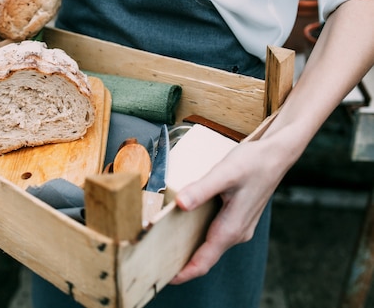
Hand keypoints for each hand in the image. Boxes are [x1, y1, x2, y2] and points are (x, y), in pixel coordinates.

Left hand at [168, 138, 284, 283]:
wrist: (277, 154)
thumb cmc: (254, 163)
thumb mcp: (224, 173)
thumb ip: (201, 190)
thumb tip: (180, 204)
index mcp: (231, 228)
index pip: (204, 261)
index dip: (184, 273)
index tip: (163, 278)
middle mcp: (236, 232)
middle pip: (205, 257)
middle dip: (182, 263)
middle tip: (155, 263)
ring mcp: (239, 226)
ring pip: (211, 246)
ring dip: (190, 250)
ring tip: (164, 247)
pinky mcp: (238, 217)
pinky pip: (215, 234)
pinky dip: (198, 237)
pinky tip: (184, 228)